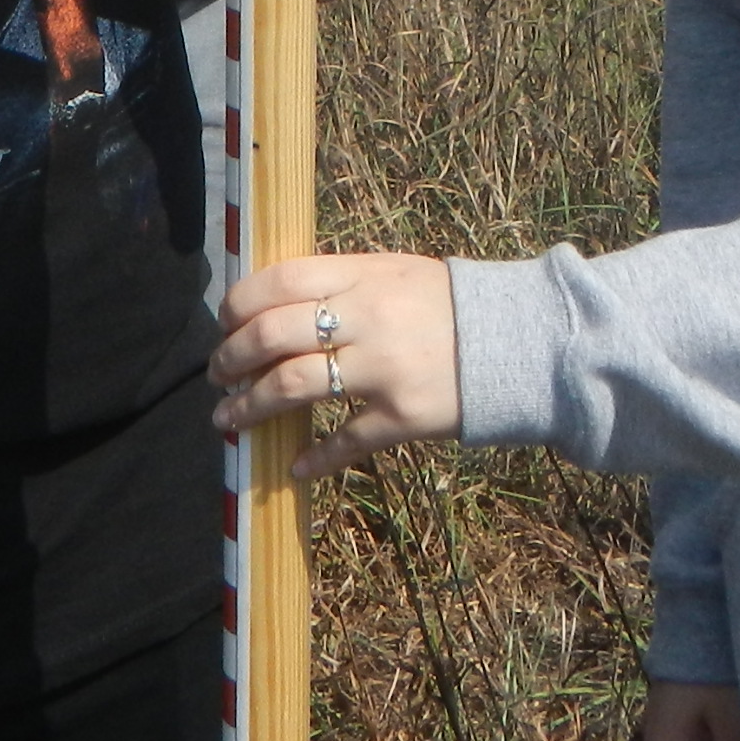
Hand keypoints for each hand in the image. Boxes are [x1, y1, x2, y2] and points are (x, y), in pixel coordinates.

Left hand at [211, 251, 457, 481]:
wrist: (521, 340)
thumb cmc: (448, 306)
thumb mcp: (394, 274)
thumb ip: (340, 283)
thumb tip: (274, 304)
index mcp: (362, 275)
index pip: (280, 281)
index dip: (239, 304)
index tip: (223, 325)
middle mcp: (366, 318)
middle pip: (273, 334)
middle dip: (233, 358)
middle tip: (218, 374)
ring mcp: (383, 368)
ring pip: (293, 386)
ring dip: (251, 406)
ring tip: (228, 418)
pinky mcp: (403, 416)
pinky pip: (345, 440)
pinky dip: (316, 458)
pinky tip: (296, 467)